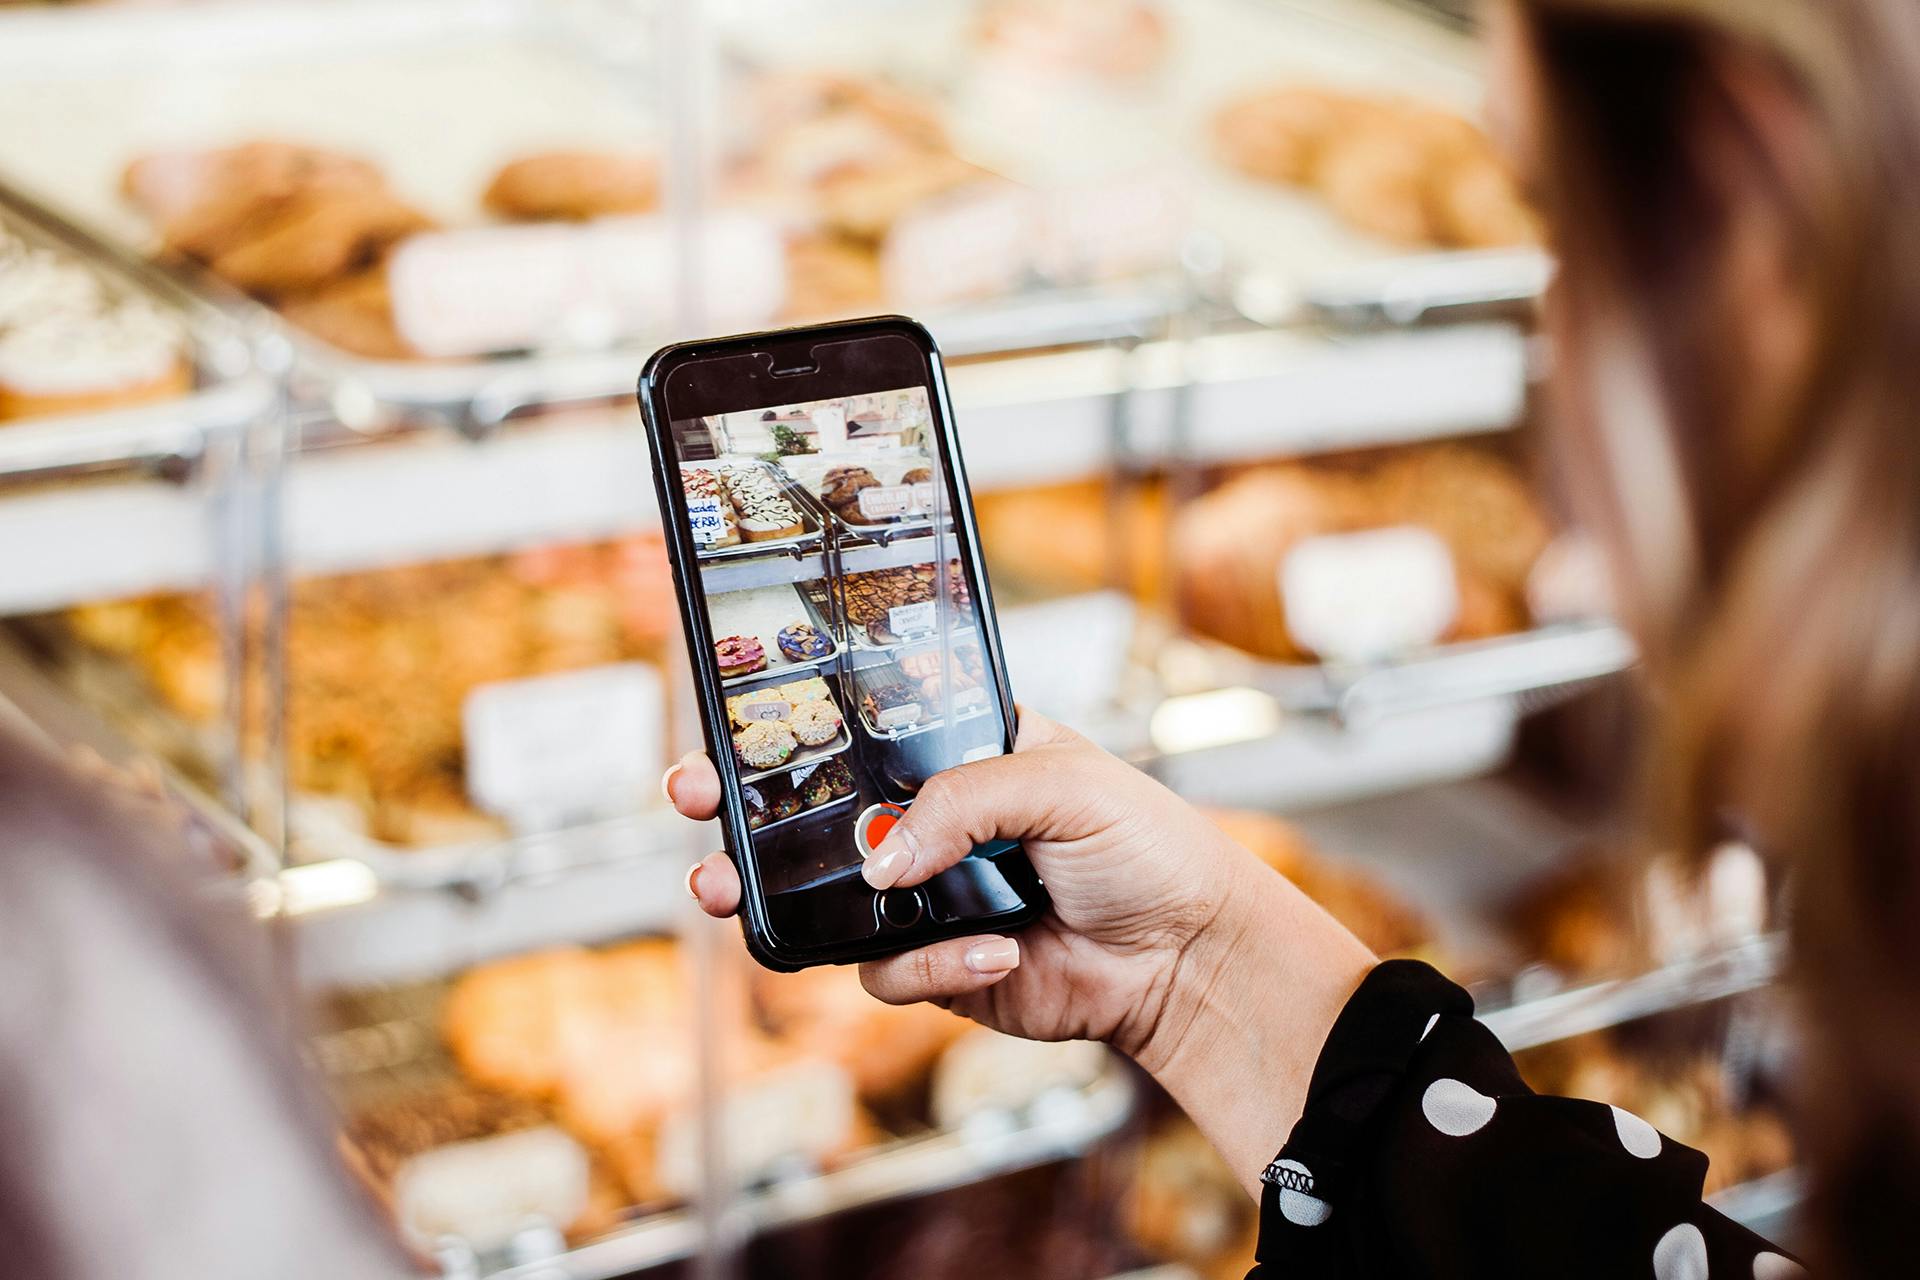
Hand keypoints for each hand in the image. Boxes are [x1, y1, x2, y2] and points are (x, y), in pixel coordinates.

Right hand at [664, 709, 1375, 1191]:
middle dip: (742, 814)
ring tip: (730, 894)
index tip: (734, 720)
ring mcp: (929, 899)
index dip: (795, 726)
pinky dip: (934, 967)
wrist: (1189, 958)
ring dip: (778, 900)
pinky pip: (887, 974)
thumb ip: (961, 803)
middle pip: (815, 818)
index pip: (863, 731)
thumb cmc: (1146, 847)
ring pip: (824, 904)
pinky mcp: (938, 970)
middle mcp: (933, 825)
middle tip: (693, 805)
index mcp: (961, 756)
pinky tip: (999, 957)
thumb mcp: (1062, 782)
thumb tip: (880, 863)